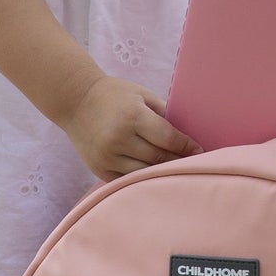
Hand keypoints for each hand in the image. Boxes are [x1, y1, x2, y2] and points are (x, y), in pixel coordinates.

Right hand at [63, 75, 200, 183]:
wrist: (75, 101)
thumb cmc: (114, 95)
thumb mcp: (141, 95)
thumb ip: (163, 114)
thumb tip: (189, 133)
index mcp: (132, 116)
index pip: (168, 138)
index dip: (187, 147)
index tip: (200, 151)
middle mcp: (119, 138)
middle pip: (158, 158)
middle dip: (178, 161)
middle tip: (194, 163)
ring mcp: (107, 156)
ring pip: (144, 173)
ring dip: (162, 173)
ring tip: (177, 172)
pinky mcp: (100, 169)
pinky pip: (128, 180)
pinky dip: (142, 179)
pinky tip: (155, 177)